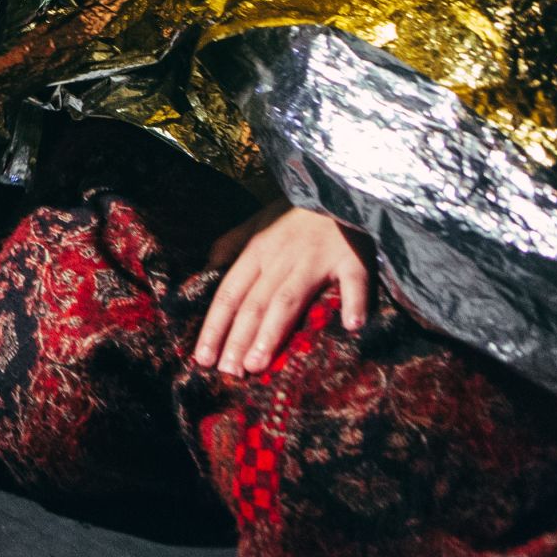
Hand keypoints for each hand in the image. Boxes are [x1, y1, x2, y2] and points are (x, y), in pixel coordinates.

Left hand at [193, 202, 371, 378]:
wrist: (337, 184)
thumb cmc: (296, 210)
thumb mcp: (257, 222)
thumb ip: (231, 245)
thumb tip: (207, 271)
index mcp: (257, 251)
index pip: (229, 293)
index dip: (215, 325)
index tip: (202, 358)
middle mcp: (281, 257)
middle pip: (254, 303)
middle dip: (238, 339)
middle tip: (227, 373)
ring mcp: (317, 258)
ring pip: (289, 299)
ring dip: (272, 332)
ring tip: (257, 364)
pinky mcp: (353, 258)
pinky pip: (354, 281)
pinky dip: (354, 302)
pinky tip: (352, 326)